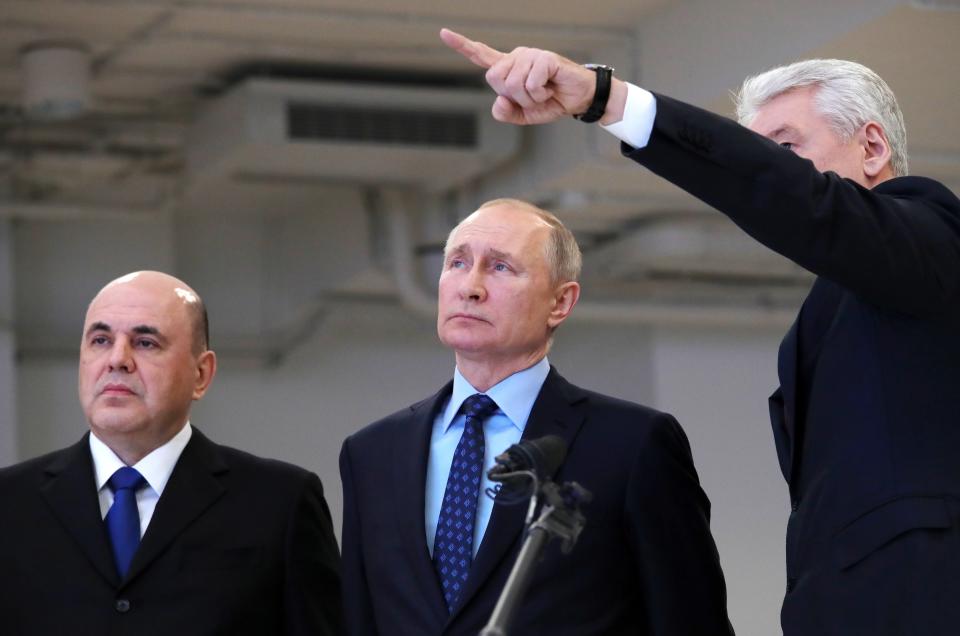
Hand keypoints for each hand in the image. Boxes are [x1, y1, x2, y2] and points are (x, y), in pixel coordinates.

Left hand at [439, 28, 600, 124]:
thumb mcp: (524, 115)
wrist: (578, 100)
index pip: (482, 55)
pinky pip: (530, 82)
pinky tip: (550, 86)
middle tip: (531, 96)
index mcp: (509, 68)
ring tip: (543, 91)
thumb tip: (499, 101)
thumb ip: (506, 113)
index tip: (444, 33)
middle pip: (494, 78)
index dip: (462, 46)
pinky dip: (540, 92)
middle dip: (512, 95)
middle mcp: (517, 57)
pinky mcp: (544, 57)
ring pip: (513, 83)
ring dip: (530, 97)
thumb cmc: (551, 102)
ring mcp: (530, 55)